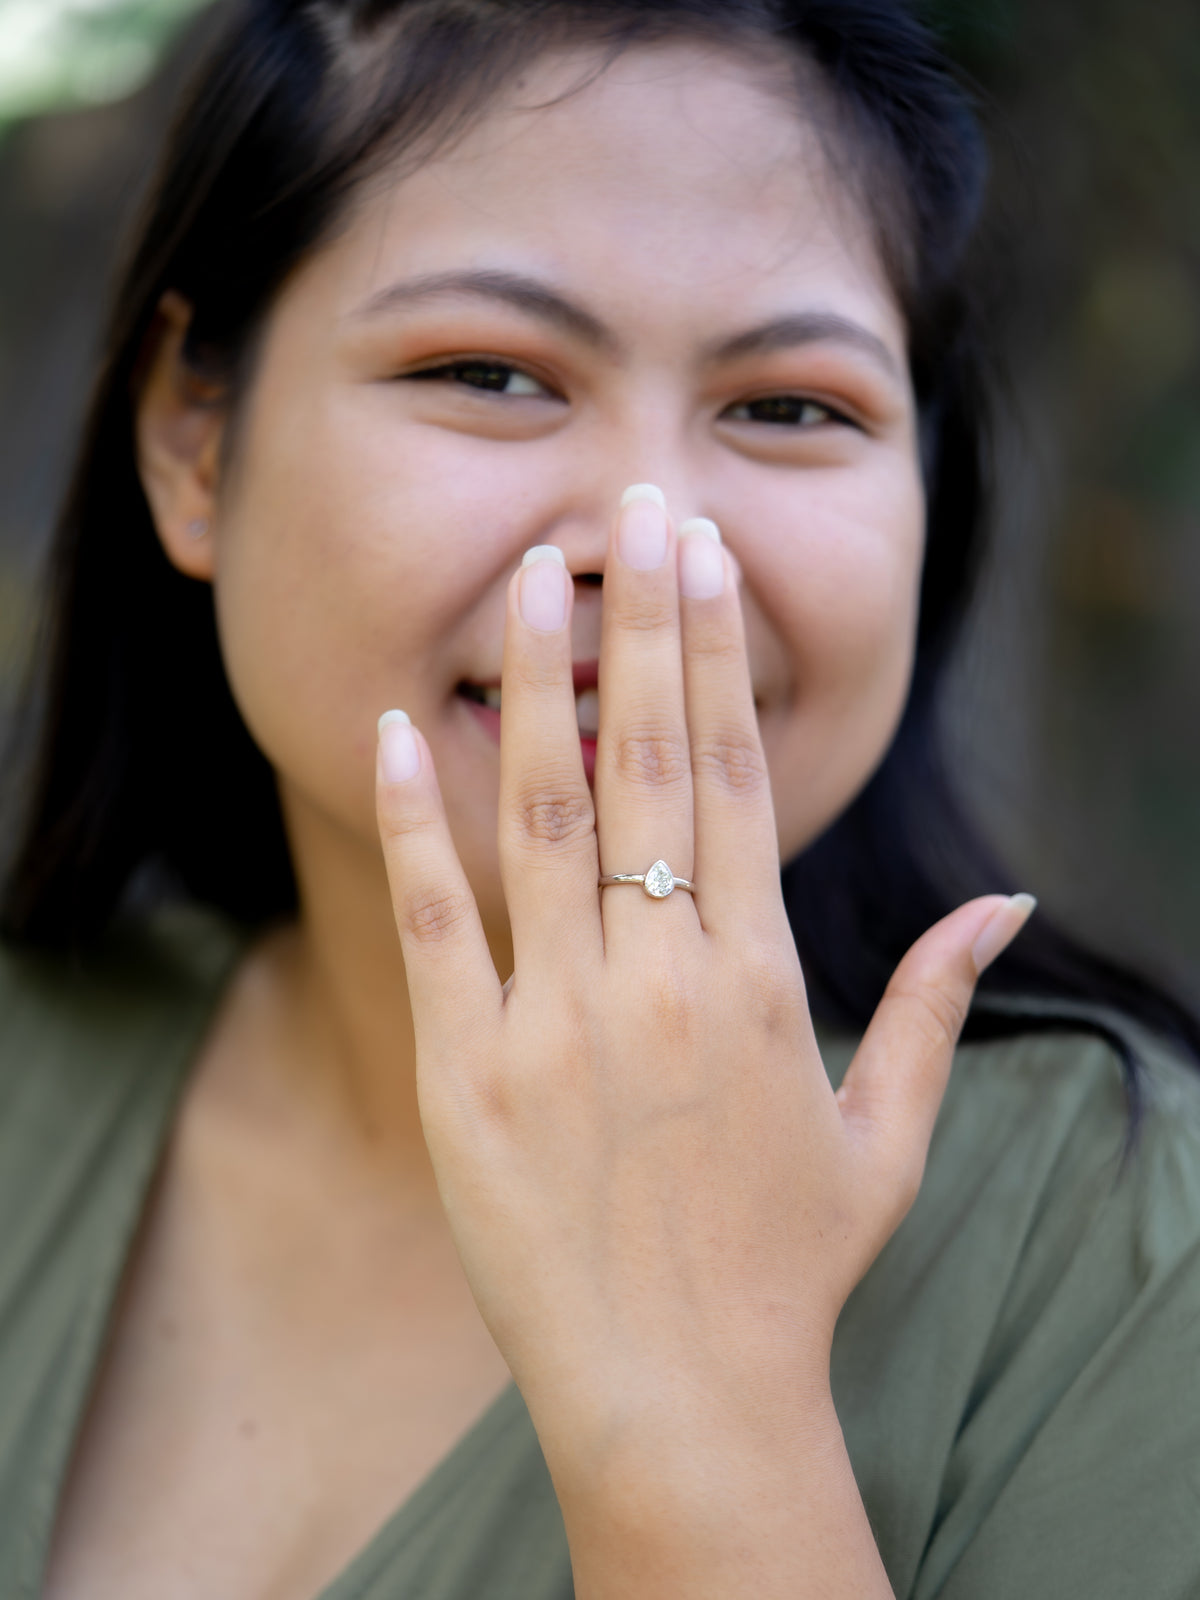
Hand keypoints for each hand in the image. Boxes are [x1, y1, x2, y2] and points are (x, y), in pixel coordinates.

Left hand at [374, 489, 1032, 1566]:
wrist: (684, 1401)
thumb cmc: (790, 1267)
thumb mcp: (886, 1135)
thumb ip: (934, 1003)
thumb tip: (1005, 903)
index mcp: (758, 980)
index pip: (738, 775)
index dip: (719, 653)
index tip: (704, 556)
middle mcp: (658, 979)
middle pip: (650, 759)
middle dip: (642, 619)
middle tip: (630, 504)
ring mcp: (552, 1022)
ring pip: (540, 815)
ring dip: (533, 680)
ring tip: (526, 568)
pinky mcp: (463, 1072)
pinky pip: (428, 921)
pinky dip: (407, 820)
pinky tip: (393, 728)